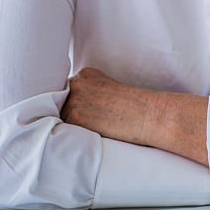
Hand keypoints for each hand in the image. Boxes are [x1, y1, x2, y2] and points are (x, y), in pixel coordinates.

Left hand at [61, 66, 209, 164]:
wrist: (146, 114)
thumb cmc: (134, 106)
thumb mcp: (109, 90)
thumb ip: (90, 93)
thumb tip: (78, 108)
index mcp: (85, 74)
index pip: (70, 91)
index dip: (79, 105)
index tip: (92, 112)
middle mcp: (76, 83)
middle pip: (63, 103)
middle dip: (74, 113)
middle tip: (95, 121)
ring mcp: (74, 99)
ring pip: (64, 116)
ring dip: (74, 124)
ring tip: (98, 127)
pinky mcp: (75, 117)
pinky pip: (66, 129)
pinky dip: (77, 135)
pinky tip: (94, 132)